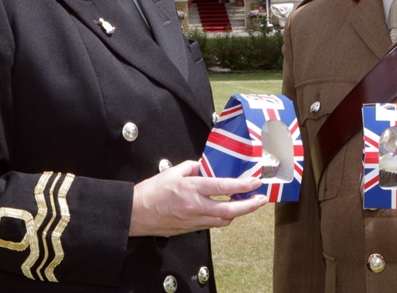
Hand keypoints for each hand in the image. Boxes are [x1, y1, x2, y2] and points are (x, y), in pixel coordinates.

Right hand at [129, 160, 266, 236]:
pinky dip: (222, 219)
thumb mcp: (172, 172)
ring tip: (246, 204)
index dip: (242, 185)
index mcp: (191, 189)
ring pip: (224, 221)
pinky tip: (225, 212)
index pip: (223, 187)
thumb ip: (192, 167)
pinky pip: (212, 225)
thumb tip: (205, 166)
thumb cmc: (150, 192)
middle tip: (261, 200)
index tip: (255, 182)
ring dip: (237, 213)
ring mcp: (193, 220)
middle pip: (230, 211)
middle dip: (249, 206)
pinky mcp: (190, 229)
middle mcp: (195, 206)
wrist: (135, 214)